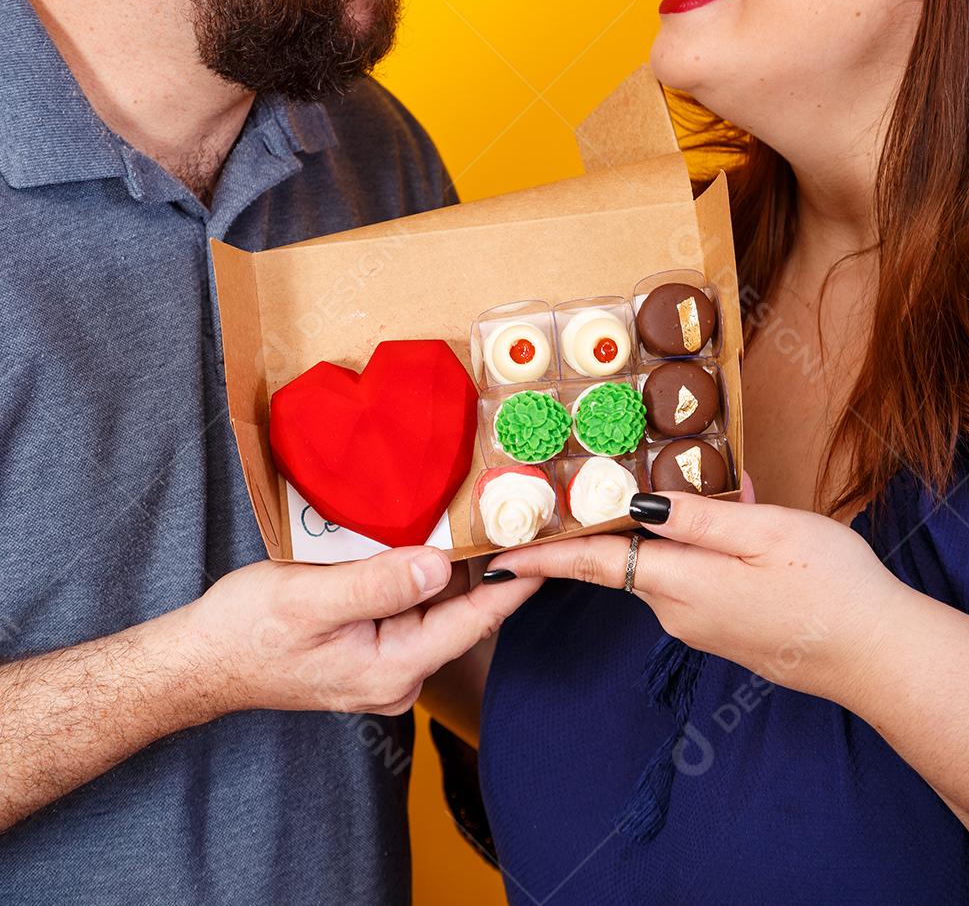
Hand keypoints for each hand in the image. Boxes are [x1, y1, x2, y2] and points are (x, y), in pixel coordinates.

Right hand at [182, 546, 536, 718]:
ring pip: (440, 609)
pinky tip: (432, 539)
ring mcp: (387, 666)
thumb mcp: (311, 598)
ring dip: (457, 567)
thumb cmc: (247, 630)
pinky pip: (415, 611)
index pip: (473, 621)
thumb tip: (438, 565)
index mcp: (393, 668)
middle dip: (490, 567)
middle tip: (519, 511)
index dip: (513, 581)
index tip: (548, 545)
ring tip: (486, 515)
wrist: (202, 659)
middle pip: (462, 614)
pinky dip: (427, 576)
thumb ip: (378, 584)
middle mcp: (400, 676)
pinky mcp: (373, 651)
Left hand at [485, 474, 910, 708]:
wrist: (879, 656)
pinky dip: (705, 547)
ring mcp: (706, 628)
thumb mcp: (764, 531)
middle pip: (628, 560)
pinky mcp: (731, 631)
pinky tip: (745, 521)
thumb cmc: (828, 585)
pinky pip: (700, 579)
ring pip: (670, 564)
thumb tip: (636, 504)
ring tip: (711, 486)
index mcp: (681, 583)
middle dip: (610, 524)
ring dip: (674, 530)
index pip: (596, 563)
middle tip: (585, 488)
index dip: (547, 555)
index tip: (498, 556)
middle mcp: (681, 612)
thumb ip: (697, 517)